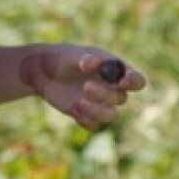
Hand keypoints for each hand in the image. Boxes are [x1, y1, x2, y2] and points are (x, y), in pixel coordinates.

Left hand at [22, 45, 146, 129]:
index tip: (122, 81)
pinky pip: (92, 124)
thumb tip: (92, 63)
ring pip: (110, 115)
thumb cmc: (63, 58)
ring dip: (97, 111)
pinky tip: (74, 110)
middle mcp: (112, 89)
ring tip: (79, 101)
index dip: (133, 82)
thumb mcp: (72, 54)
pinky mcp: (85, 115)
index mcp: (116, 72)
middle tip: (86, 86)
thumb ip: (85, 58)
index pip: (136, 81)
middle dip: (105, 94)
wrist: (42, 71)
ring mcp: (99, 104)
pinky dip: (85, 120)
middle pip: (120, 98)